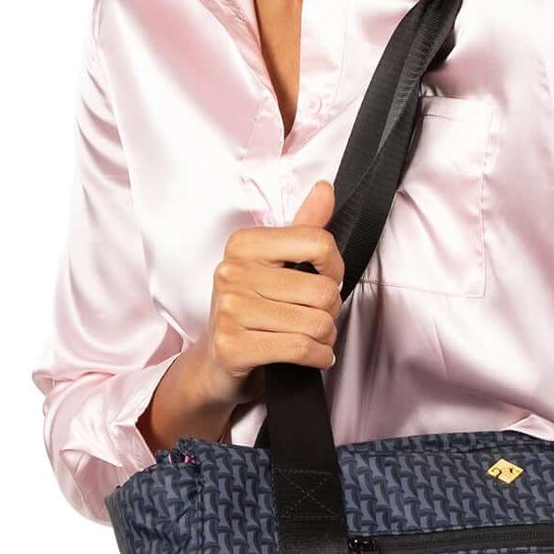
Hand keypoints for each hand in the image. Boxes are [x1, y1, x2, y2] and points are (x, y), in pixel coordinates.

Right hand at [191, 178, 343, 404]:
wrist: (217, 364)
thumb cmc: (252, 312)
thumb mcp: (275, 266)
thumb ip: (303, 228)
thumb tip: (324, 189)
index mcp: (244, 244)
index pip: (317, 243)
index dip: (335, 268)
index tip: (328, 280)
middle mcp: (232, 272)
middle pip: (322, 290)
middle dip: (330, 311)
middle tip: (315, 317)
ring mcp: (230, 310)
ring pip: (316, 323)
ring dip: (325, 337)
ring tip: (312, 338)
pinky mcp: (233, 346)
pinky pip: (301, 348)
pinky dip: (319, 357)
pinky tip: (313, 356)